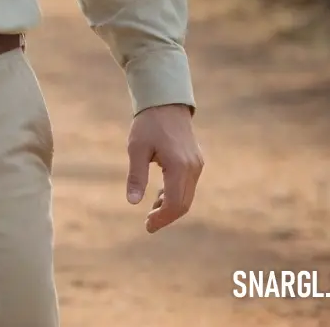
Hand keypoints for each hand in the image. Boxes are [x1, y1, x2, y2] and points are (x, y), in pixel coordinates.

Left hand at [125, 103, 202, 233]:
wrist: (166, 103)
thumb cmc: (148, 124)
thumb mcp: (137, 148)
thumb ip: (136, 176)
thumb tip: (132, 202)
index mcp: (179, 166)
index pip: (174, 203)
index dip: (161, 218)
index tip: (147, 226)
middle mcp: (192, 168)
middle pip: (183, 204)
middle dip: (166, 216)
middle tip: (148, 223)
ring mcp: (196, 165)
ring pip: (187, 196)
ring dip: (171, 206)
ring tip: (152, 210)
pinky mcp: (196, 161)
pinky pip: (188, 186)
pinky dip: (175, 195)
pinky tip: (159, 196)